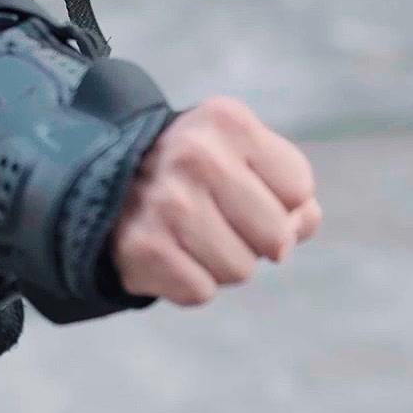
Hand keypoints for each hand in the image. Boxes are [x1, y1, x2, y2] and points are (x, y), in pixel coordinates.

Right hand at [110, 96, 320, 306]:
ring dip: (223, 263)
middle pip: (277, 237)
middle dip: (257, 240)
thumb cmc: (197, 172)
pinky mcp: (143, 247)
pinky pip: (202, 291)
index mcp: (228, 121)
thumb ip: (292, 187)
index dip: (282, 202)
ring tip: (192, 234)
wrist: (109, 181)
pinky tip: (170, 251)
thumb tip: (303, 222)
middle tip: (220, 217)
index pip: (299, 189)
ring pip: (241, 270)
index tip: (246, 189)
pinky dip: (191, 281)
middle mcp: (195, 154)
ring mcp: (166, 201)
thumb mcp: (245, 155)